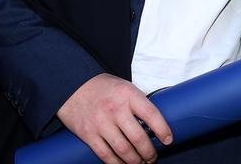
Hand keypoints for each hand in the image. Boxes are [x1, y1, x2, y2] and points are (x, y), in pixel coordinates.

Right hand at [57, 73, 172, 163]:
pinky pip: (105, 154)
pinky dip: (116, 163)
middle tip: (152, 157)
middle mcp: (115, 109)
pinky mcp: (88, 134)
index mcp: (128, 94)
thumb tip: (155, 124)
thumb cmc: (103, 87)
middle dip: (148, 152)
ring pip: (123, 150)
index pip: (152, 114)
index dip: (163, 130)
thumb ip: (137, 103)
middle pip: (138, 138)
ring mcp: (100, 123)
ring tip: (140, 163)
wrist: (72, 85)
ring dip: (135, 161)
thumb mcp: (125, 87)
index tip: (168, 140)